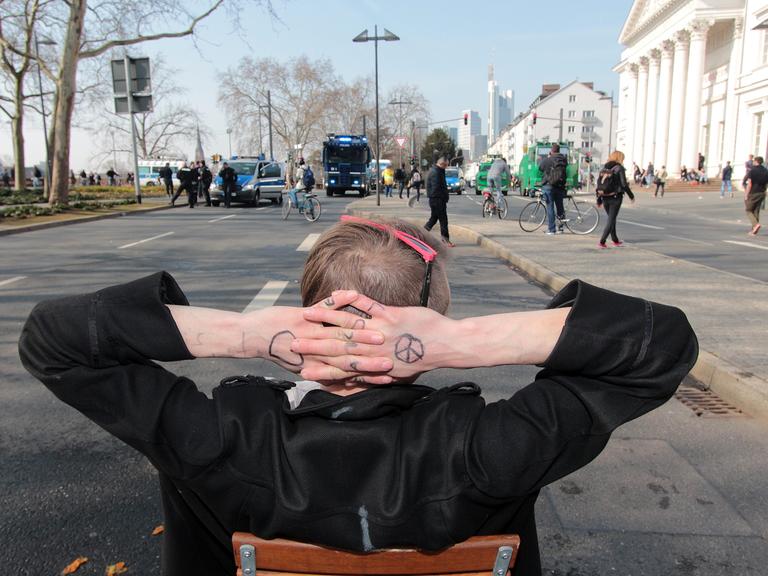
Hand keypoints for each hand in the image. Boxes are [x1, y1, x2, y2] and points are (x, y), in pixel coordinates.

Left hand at [247, 291, 393, 382]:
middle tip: (392, 355)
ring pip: (340, 331)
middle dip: (372, 355)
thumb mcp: (298, 365)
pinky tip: (355, 294)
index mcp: (314, 363)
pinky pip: (325, 306)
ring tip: (381, 329)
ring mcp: (309, 331)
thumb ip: (318, 371)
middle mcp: (314, 349)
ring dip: (362, 329)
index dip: (368, 373)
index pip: (346, 370)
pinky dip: (340, 300)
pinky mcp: (303, 315)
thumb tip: (335, 381)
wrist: (250, 337)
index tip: (388, 374)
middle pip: (348, 352)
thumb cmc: (275, 351)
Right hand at [292, 294, 451, 381]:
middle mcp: (374, 351)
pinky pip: (367, 306)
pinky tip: (338, 293)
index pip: (340, 369)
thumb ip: (379, 375)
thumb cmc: (424, 360)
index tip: (300, 370)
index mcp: (374, 366)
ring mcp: (381, 332)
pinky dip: (351, 300)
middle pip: (337, 347)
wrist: (447, 346)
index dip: (319, 369)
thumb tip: (365, 380)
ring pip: (347, 325)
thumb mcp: (400, 373)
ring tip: (306, 315)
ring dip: (325, 319)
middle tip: (291, 343)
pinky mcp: (390, 316)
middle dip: (312, 345)